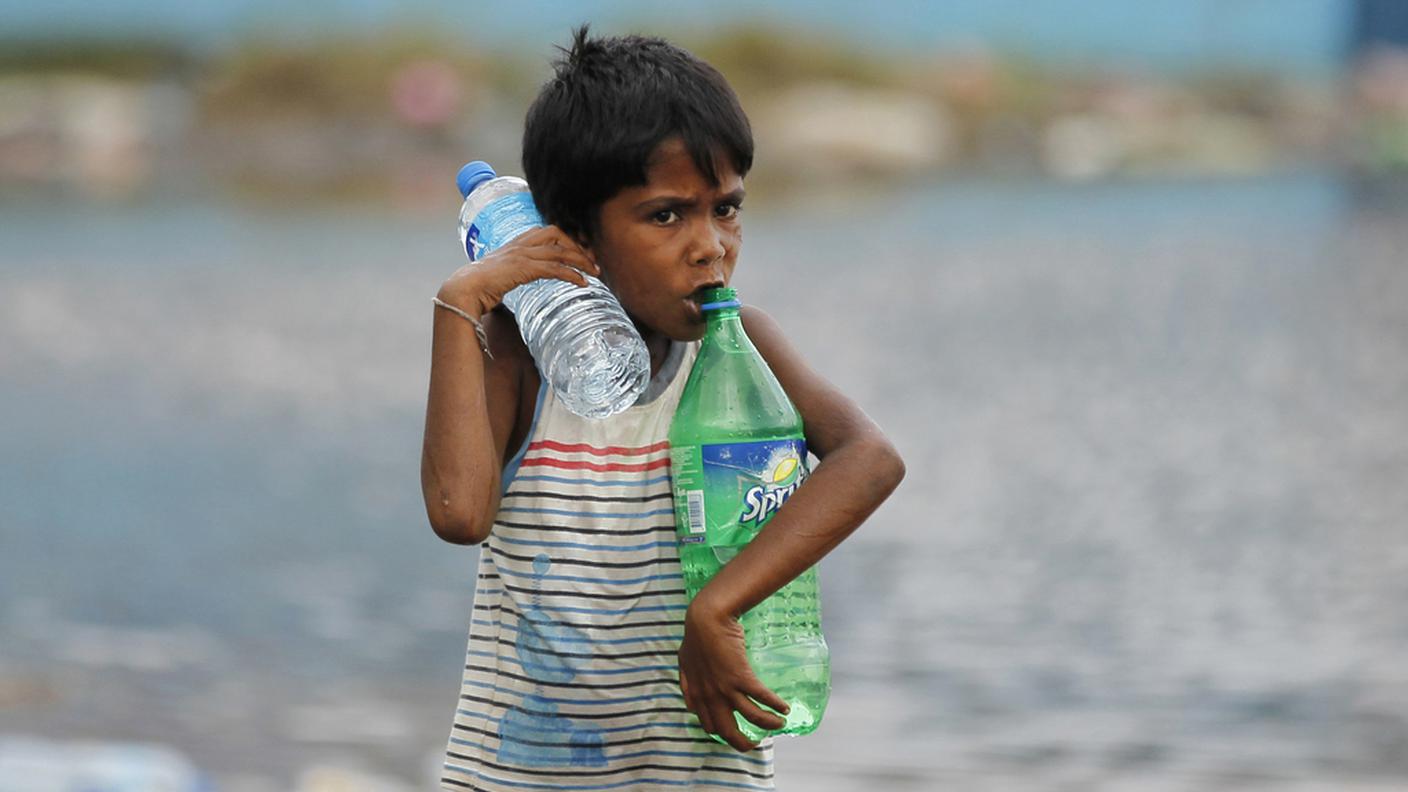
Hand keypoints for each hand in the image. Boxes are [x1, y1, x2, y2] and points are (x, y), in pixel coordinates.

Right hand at [438, 225, 599, 317]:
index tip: (582, 251)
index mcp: (516, 243)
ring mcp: (522, 254)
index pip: (548, 231)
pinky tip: (583, 283)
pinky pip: (555, 268)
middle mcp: (520, 244)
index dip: (568, 238)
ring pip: (561, 250)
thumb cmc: (479, 286)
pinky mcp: (524, 268)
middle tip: (593, 260)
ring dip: (582, 261)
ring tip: (595, 273)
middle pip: (558, 233)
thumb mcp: (501, 274)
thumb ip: (514, 272)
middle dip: (578, 245)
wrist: (464, 290)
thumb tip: (518, 281)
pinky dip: (572, 275)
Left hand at [678, 596, 788, 751]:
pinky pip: (762, 697)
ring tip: (779, 724)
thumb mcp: (684, 664)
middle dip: (743, 743)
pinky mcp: (741, 677)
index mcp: (697, 695)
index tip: (734, 733)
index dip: (723, 734)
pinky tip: (784, 707)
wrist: (706, 619)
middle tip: (754, 744)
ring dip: (768, 724)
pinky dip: (775, 705)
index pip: (709, 725)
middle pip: (729, 731)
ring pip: (751, 717)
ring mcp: (727, 688)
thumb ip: (686, 685)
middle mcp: (711, 697)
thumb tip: (690, 704)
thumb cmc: (695, 637)